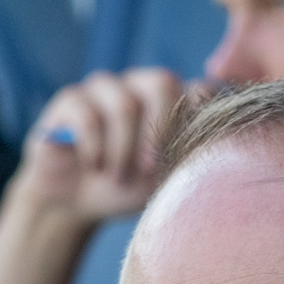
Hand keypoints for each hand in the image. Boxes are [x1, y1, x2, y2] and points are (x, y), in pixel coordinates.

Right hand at [17, 68, 190, 222]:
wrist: (77, 201)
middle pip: (162, 82)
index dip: (198, 118)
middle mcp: (140, 86)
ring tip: (118, 178)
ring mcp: (104, 88)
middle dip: (160, 130)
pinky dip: (94, 149)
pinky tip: (93, 166)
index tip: (188, 156)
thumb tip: (213, 144)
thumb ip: (188, 156)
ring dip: (123, 150)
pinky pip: (87, 117)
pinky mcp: (70, 99)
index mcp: (172, 101)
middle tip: (150, 169)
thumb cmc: (129, 187)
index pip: (199, 88)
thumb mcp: (165, 178)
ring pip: (124, 105)